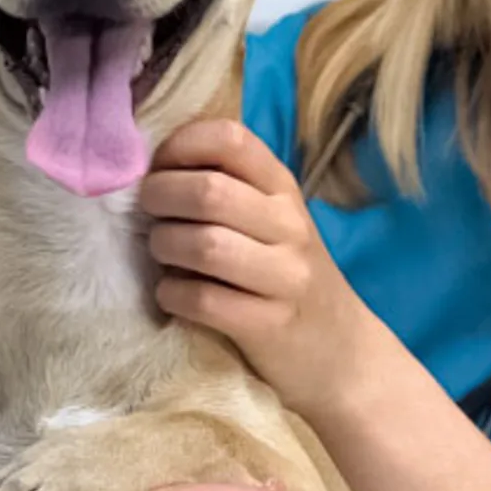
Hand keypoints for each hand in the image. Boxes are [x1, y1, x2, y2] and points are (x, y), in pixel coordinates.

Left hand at [142, 119, 368, 414]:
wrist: (342, 351)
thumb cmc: (288, 277)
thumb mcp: (272, 222)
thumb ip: (228, 189)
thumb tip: (151, 164)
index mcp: (284, 189)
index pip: (232, 139)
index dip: (182, 145)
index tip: (160, 168)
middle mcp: (290, 225)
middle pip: (208, 191)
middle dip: (159, 198)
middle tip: (149, 214)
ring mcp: (285, 276)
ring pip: (203, 245)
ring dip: (164, 247)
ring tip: (163, 255)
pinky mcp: (269, 325)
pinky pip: (202, 300)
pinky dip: (173, 295)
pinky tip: (174, 296)